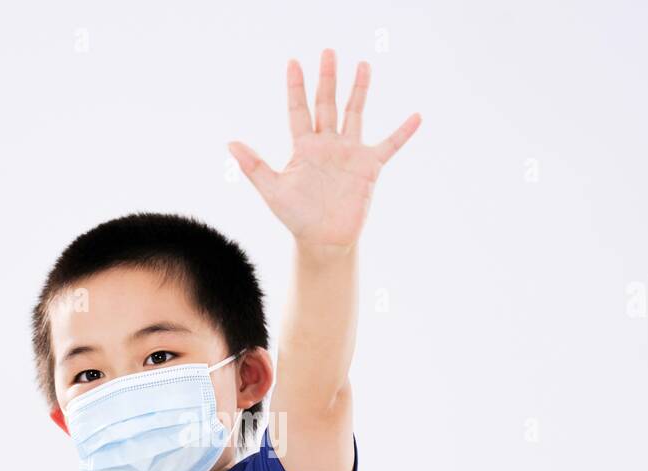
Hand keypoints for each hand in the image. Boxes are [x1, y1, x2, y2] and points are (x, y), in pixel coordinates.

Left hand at [227, 48, 420, 250]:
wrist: (324, 240)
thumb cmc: (297, 217)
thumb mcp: (273, 190)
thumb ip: (254, 166)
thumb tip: (230, 143)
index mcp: (304, 147)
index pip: (298, 109)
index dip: (296, 87)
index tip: (294, 62)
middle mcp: (327, 144)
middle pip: (327, 103)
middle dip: (328, 78)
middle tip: (328, 52)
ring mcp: (349, 153)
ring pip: (355, 113)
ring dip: (359, 90)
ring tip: (363, 65)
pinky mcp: (369, 167)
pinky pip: (389, 145)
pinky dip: (403, 132)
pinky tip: (416, 116)